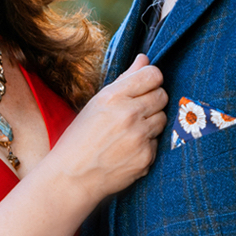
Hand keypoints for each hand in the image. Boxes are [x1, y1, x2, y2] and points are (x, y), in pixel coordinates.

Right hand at [47, 54, 167, 203]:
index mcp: (114, 96)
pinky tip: (128, 149)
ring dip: (151, 122)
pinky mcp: (147, 157)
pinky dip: (147, 144)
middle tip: (136, 110)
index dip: (151, 79)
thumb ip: (125, 79)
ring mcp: (140, 137)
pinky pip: (157, 142)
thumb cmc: (80, 137)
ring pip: (163, 118)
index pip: (153, 75)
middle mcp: (129, 114)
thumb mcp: (97, 102)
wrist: (72, 177)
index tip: (146, 85)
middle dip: (153, 99)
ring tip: (130, 131)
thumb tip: (144, 58)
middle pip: (162, 95)